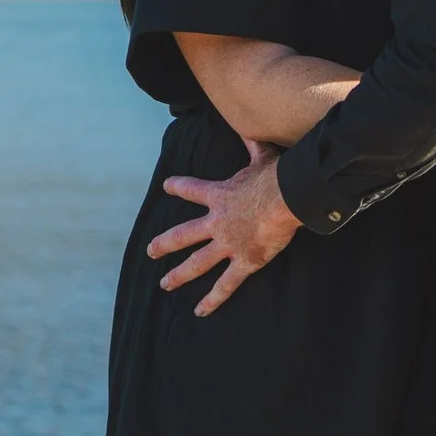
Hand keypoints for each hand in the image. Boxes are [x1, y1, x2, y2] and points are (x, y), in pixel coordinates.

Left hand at [146, 138, 301, 316]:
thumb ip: (251, 143)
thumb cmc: (275, 176)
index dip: (179, 187)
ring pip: (197, 263)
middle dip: (165, 243)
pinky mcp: (244, 261)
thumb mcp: (261, 155)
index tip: (167, 186)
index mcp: (219, 196)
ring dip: (179, 274)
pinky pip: (226, 284)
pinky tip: (199, 311)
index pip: (192, 190)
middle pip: (183, 235)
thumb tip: (250, 124)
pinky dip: (212, 299)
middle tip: (150, 251)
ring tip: (165, 284)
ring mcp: (228, 244)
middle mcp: (217, 223)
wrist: (285, 197)